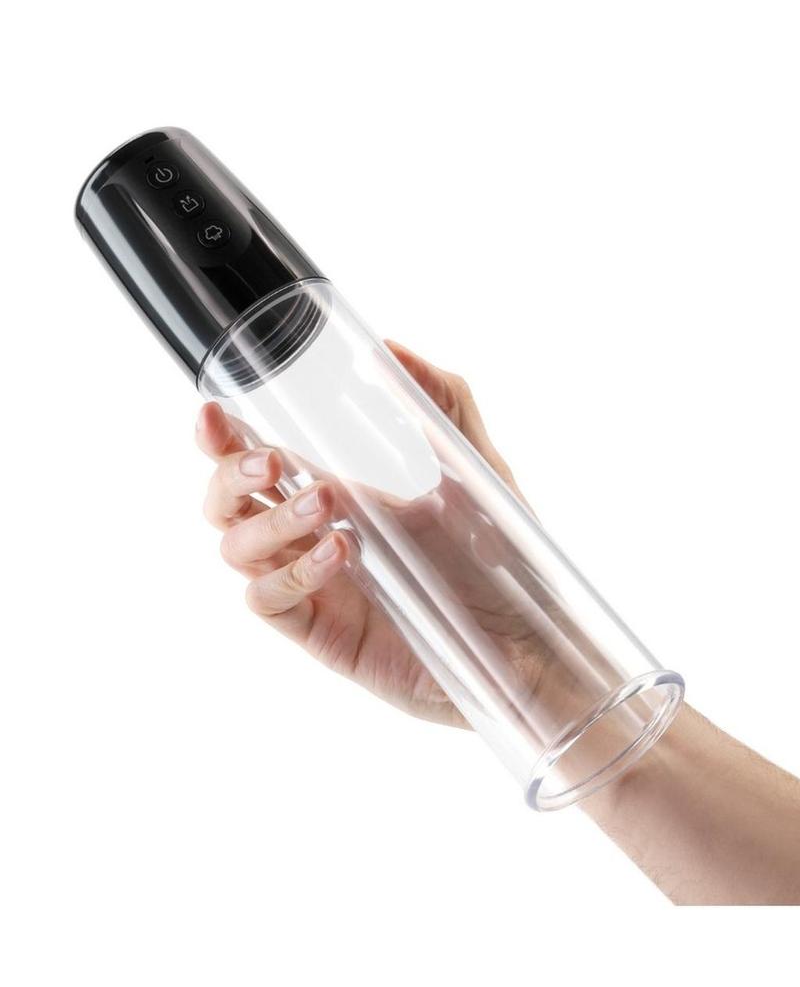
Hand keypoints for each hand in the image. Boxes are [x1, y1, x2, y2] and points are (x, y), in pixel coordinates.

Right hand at [196, 341, 520, 727]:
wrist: (526, 638)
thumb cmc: (499, 556)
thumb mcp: (473, 465)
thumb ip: (441, 400)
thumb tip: (390, 348)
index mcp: (333, 495)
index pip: (252, 463)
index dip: (219, 439)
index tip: (214, 412)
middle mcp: (309, 539)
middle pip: (223, 506)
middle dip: (231, 475)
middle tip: (276, 461)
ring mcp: (311, 587)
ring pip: (235, 549)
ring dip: (270, 519)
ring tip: (327, 504)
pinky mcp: (320, 631)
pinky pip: (268, 600)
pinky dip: (292, 572)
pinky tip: (339, 551)